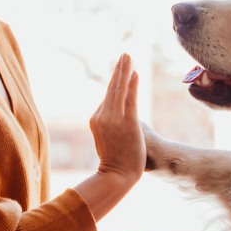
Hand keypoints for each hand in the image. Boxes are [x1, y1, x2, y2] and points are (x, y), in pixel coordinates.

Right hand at [89, 53, 144, 183]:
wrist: (117, 176)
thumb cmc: (115, 161)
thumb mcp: (107, 139)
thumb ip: (110, 124)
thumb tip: (117, 117)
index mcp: (96, 119)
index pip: (108, 98)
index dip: (116, 82)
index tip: (122, 69)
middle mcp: (102, 116)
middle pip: (111, 88)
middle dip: (119, 69)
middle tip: (124, 54)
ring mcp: (114, 119)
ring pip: (119, 89)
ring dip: (124, 71)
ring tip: (128, 56)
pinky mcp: (127, 122)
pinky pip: (130, 98)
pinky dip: (132, 84)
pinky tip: (135, 73)